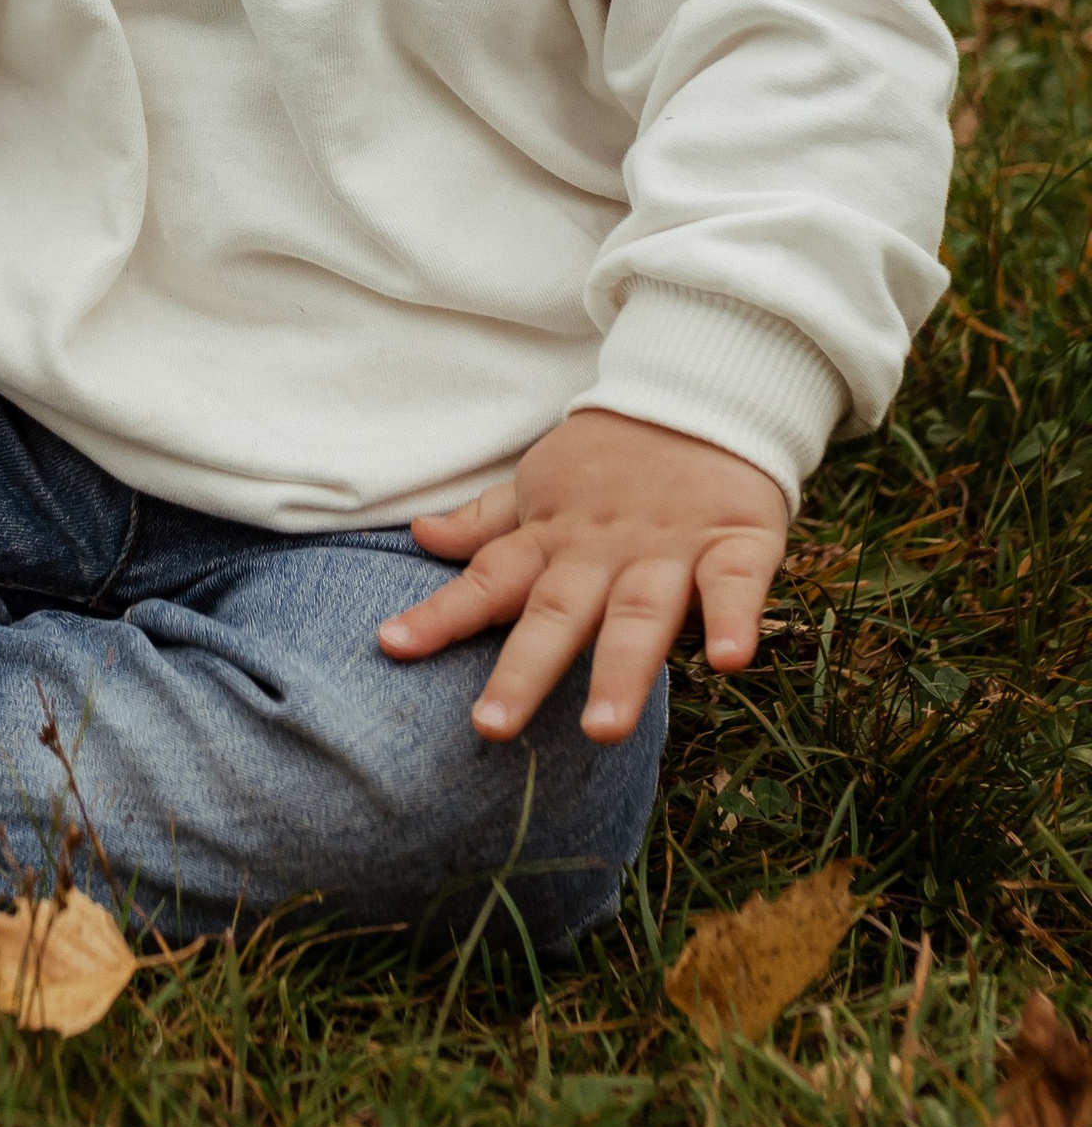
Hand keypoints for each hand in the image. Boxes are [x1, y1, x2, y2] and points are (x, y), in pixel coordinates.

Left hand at [378, 408, 787, 743]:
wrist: (699, 399)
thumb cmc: (611, 463)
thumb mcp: (540, 488)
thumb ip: (487, 525)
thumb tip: (421, 535)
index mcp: (553, 541)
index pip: (488, 581)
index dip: (442, 614)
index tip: (391, 646)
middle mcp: (602, 553)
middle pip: (558, 613)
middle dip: (525, 669)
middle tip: (491, 726)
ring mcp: (669, 551)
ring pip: (640, 615)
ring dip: (621, 670)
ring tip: (603, 728)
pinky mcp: (734, 544)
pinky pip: (734, 585)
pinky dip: (734, 619)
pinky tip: (730, 660)